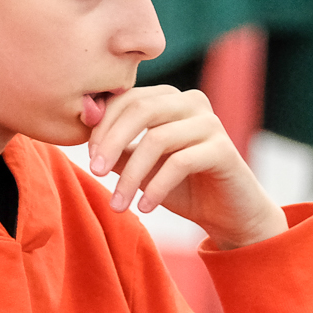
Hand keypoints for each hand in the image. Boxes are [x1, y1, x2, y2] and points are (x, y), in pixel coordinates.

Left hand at [86, 86, 288, 249]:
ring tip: (118, 205)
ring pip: (158, 139)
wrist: (227, 214)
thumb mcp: (142, 166)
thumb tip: (84, 134)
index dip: (103, 126)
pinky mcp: (223, 149)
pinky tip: (145, 208)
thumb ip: (118, 148)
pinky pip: (180, 162)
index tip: (88, 158)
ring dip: (132, 176)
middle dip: (112, 143)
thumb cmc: (181, 186)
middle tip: (94, 173)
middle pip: (140, 110)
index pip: (127, 98)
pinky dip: (157, 187)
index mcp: (169, 98)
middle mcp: (191, 102)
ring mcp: (210, 122)